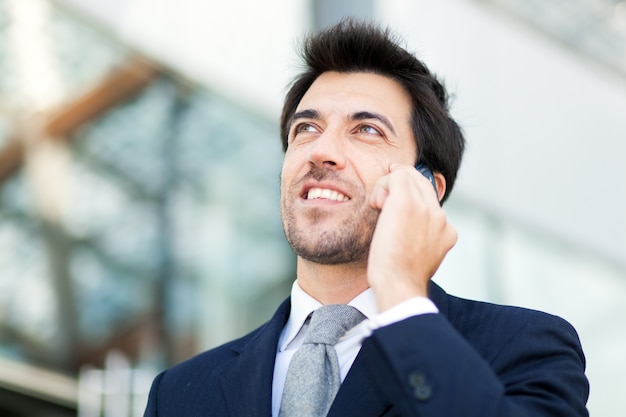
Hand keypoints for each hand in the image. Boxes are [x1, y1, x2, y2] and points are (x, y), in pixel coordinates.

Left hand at [367, 164, 456, 310]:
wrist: (399, 285)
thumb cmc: (400, 278)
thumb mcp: (419, 258)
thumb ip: (421, 239)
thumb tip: (407, 230)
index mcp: (446, 231)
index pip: (431, 199)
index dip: (411, 193)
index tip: (393, 196)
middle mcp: (440, 217)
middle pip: (421, 182)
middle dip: (399, 186)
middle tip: (382, 202)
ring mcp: (425, 209)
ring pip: (408, 176)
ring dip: (388, 187)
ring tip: (378, 207)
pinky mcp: (406, 204)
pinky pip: (397, 176)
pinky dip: (383, 184)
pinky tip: (377, 202)